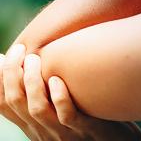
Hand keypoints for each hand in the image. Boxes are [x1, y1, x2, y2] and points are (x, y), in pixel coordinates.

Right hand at [0, 45, 140, 140]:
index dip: (1, 80)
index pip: (7, 104)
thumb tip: (40, 64)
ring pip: (37, 109)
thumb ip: (49, 93)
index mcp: (36, 124)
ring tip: (34, 58)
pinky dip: (60, 97)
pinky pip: (67, 115)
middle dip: (12, 74)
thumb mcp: (65, 108)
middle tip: (19, 49)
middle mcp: (44, 130)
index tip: (3, 56)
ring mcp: (64, 132)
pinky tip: (57, 79)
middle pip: (16, 103)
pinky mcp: (87, 130)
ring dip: (32, 82)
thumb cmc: (92, 120)